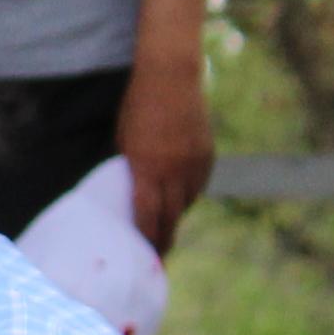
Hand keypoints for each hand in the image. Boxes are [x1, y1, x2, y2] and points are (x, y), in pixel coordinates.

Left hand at [119, 55, 216, 247]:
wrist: (171, 76)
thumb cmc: (137, 107)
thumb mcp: (125, 142)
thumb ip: (133, 171)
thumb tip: (137, 196)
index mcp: (147, 168)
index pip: (147, 215)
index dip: (146, 239)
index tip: (144, 258)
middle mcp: (174, 170)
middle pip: (172, 217)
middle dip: (164, 240)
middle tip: (158, 257)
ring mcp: (194, 163)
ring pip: (187, 202)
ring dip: (176, 214)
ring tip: (166, 225)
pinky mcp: (208, 155)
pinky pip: (199, 184)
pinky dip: (189, 193)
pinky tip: (180, 195)